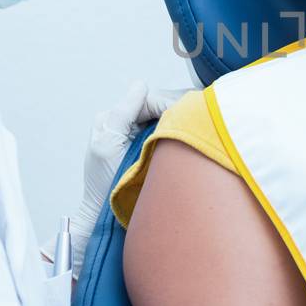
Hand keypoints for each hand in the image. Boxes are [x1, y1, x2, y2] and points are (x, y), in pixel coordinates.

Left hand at [68, 81, 186, 268]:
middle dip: (180, 112)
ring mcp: (142, 136)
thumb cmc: (104, 187)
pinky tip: (195, 138)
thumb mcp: (107, 146)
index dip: (171, 105)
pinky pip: (173, 133)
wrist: (106, 220)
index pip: (150, 100)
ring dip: (185, 123)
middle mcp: (128, 123)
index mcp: (115, 118)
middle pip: (162, 105)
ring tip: (200, 130)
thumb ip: (122, 113)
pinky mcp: (153, 150)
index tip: (189, 116)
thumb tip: (141, 85)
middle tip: (201, 121)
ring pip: (171, 118)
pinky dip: (185, 133)